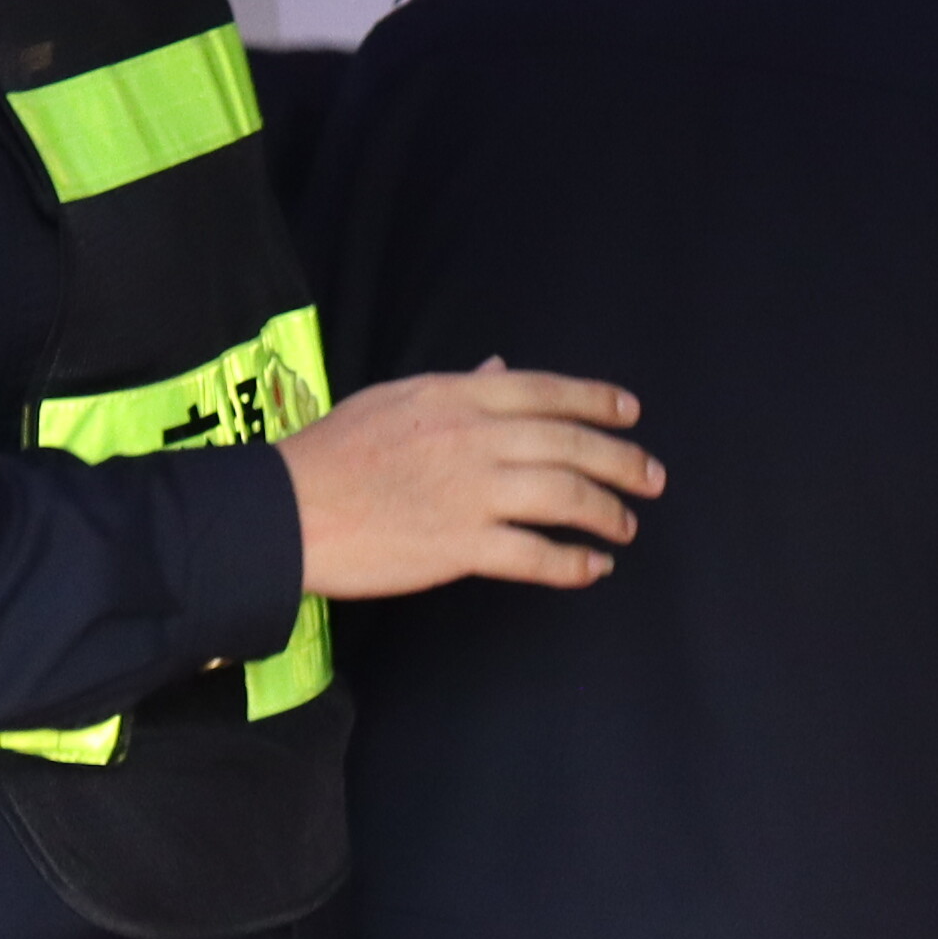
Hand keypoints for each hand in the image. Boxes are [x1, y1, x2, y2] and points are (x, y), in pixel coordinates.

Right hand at [283, 364, 659, 596]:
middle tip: (651, 479)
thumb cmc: (332, 452)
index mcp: (458, 397)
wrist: (286, 509)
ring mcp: (470, 492)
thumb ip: (456, 386)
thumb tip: (499, 369)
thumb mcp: (395, 398)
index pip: (547, 392)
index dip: (598, 402)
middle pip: (572, 445)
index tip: (631, 414)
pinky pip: (535, 554)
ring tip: (625, 526)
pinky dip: (572, 563)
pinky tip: (593, 569)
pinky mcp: (460, 546)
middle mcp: (475, 438)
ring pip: (565, 496)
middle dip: (623, 462)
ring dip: (607, 512)